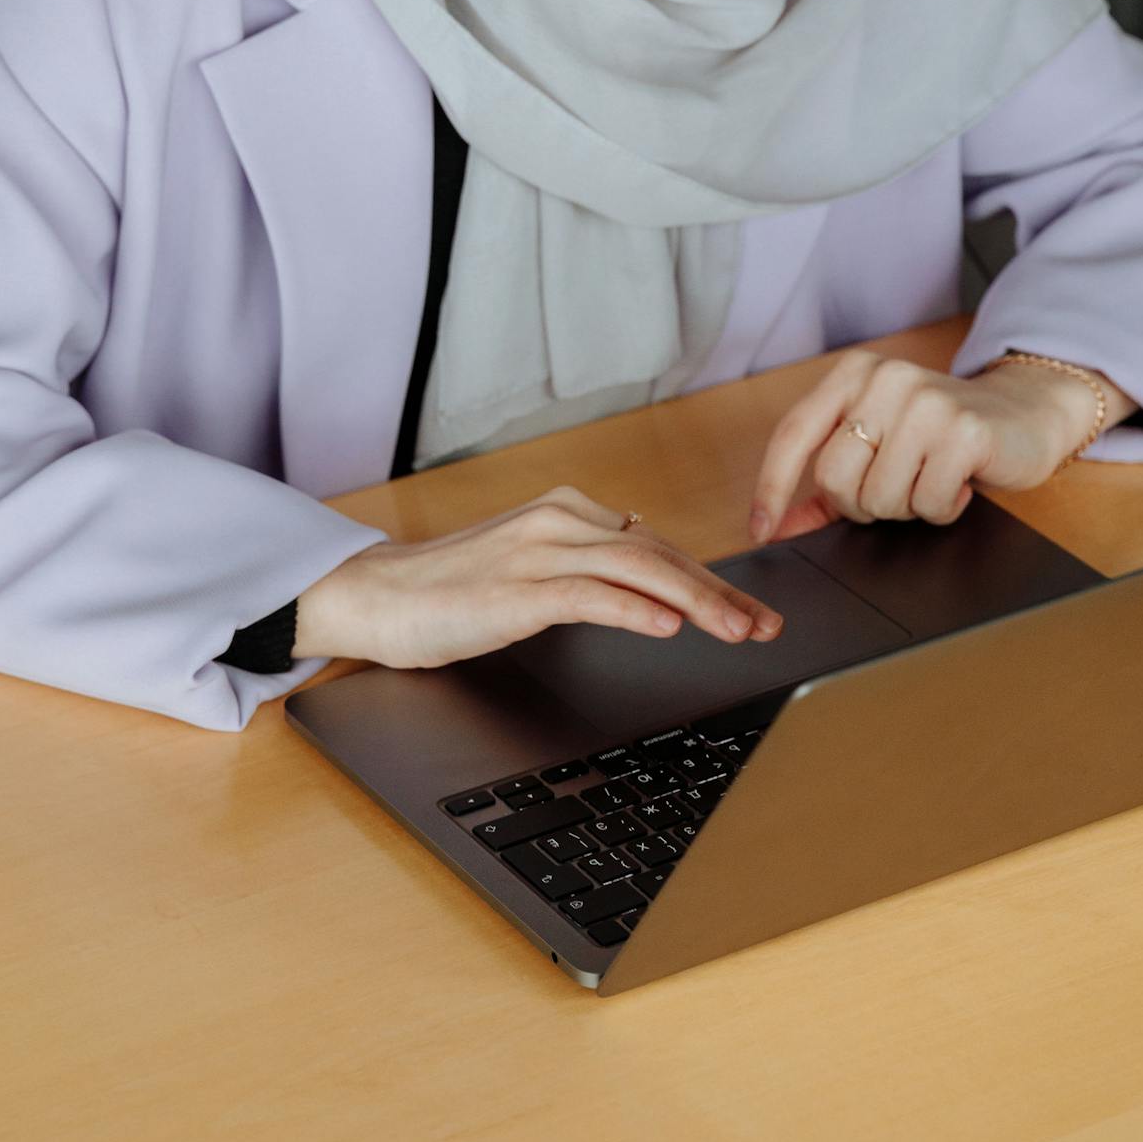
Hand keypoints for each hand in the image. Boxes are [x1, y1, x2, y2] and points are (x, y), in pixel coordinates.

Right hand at [295, 484, 784, 670]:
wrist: (377, 597)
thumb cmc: (449, 588)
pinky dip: (635, 608)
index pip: (657, 545)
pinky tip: (668, 626)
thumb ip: (583, 556)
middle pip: (660, 554)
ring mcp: (538, 552)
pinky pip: (590, 594)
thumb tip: (643, 553)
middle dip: (720, 593)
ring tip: (737, 630)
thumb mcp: (529, 562)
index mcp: (566, 511)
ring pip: (638, 568)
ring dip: (697, 601)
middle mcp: (560, 521)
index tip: (753, 611)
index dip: (710, 580)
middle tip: (765, 625)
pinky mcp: (516, 589)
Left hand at [748, 348, 1131, 540]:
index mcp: (853, 374)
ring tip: (930, 479)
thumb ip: (823, 486)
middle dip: (861, 504)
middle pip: (834, 477)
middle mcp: (886, 379)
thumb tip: (775, 526)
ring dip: (906, 507)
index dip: (772, 488)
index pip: (794, 435)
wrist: (1023, 413)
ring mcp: (926, 401)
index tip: (762, 530)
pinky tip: (958, 482)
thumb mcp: (877, 446)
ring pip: (880, 497)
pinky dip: (941, 508)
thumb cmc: (940, 435)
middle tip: (896, 489)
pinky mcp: (965, 430)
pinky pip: (928, 503)